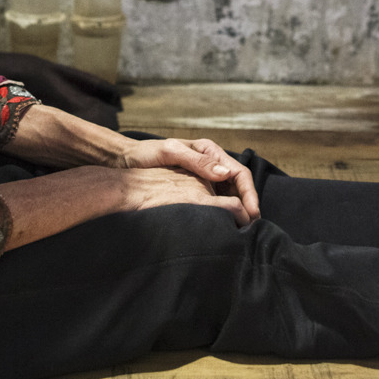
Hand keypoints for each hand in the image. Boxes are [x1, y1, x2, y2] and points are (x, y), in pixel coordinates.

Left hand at [114, 137, 260, 222]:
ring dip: (237, 208)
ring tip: (241, 228)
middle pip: (238, 184)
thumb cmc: (146, 153)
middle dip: (247, 204)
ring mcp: (203, 175)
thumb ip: (198, 162)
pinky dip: (223, 210)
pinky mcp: (195, 186)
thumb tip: (226, 173)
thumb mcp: (171, 152)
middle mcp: (210, 162)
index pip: (239, 172)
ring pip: (229, 193)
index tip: (252, 212)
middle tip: (251, 225)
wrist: (126, 160)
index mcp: (210, 151)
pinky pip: (215, 199)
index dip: (249, 193)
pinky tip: (223, 223)